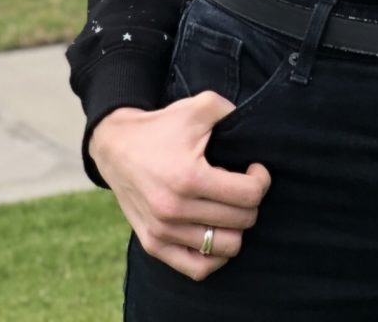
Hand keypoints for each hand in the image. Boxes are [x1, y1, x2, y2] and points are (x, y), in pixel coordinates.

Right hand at [90, 93, 271, 281]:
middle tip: (240, 185)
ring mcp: (162, 232)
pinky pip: (198, 269)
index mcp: (189, 177)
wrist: (116, 146)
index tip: (254, 168)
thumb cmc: (163, 126)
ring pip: (226, 247)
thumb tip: (258, 134)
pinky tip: (216, 231)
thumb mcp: (200, 107)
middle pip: (242, 221)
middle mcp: (174, 210)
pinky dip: (216, 256)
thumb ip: (232, 112)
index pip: (249, 195)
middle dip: (250, 201)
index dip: (261, 180)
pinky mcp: (153, 244)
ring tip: (227, 206)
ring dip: (235, 227)